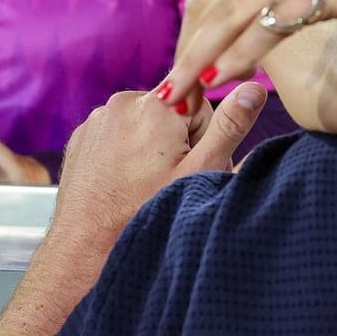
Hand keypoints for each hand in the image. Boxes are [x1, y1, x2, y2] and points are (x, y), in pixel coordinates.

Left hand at [54, 84, 265, 239]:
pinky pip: (116, 133)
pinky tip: (123, 182)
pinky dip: (123, 152)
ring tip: (143, 184)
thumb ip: (231, 126)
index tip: (188, 168)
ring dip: (150, 147)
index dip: (202, 140)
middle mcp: (123, 102)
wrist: (86, 247)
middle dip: (176, 142)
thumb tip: (254, 88)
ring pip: (144, 123)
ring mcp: (97, 118)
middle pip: (172, 112)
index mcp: (157, 106)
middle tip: (168, 181)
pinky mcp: (82, 136)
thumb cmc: (144, 213)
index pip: (202, 106)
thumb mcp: (199, 172)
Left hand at [158, 0, 336, 109]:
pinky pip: (267, 20)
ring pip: (227, 13)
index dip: (187, 38)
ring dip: (199, 57)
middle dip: (183, 54)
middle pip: (207, 5)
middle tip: (169, 98)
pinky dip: (238, 50)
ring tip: (183, 96)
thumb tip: (264, 23)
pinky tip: (223, 75)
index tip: (179, 77)